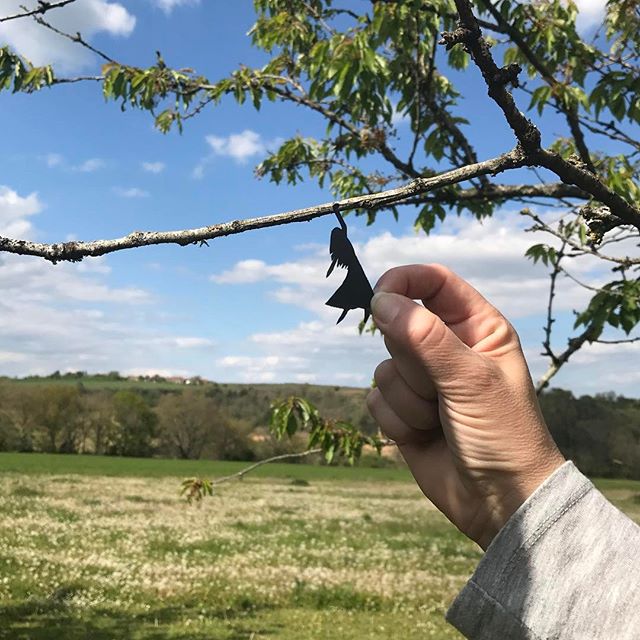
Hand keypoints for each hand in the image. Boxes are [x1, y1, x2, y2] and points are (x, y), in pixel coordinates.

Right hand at [366, 264, 564, 549]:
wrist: (498, 501)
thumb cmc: (502, 434)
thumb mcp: (470, 380)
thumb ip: (426, 338)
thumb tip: (381, 301)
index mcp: (476, 327)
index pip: (433, 283)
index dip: (404, 282)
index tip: (379, 295)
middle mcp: (447, 348)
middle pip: (399, 326)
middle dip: (412, 363)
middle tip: (441, 388)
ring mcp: (423, 380)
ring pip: (383, 367)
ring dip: (408, 400)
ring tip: (439, 420)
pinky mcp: (403, 410)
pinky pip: (376, 398)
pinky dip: (396, 420)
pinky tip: (424, 436)